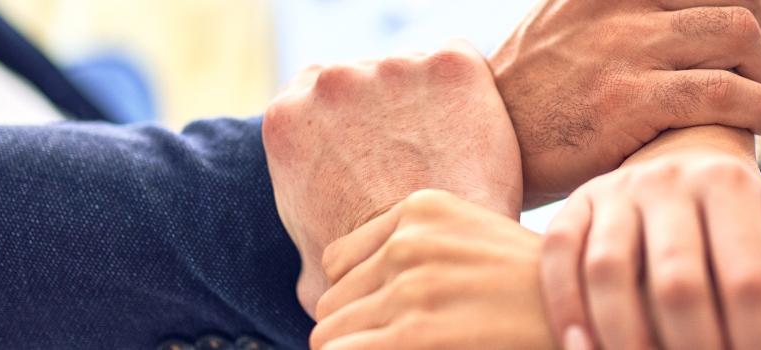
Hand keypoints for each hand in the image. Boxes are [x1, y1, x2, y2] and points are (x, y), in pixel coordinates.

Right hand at [262, 39, 522, 316]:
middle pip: (366, 80)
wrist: (442, 260)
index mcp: (286, 120)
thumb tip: (322, 280)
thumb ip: (311, 249)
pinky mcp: (449, 66)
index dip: (350, 126)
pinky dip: (470, 91)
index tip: (375, 154)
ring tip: (450, 152)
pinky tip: (474, 133)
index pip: (317, 99)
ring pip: (414, 73)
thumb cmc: (378, 278)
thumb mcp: (318, 274)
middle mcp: (332, 82)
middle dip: (388, 112)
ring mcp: (391, 68)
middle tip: (418, 158)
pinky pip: (460, 63)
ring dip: (429, 102)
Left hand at [310, 190, 554, 349]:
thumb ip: (420, 251)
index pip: (338, 261)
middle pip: (332, 299)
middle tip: (409, 340)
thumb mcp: (474, 243)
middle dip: (360, 329)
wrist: (586, 317)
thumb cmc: (535, 294)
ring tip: (413, 347)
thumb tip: (355, 290)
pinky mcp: (413, 333)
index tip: (397, 318)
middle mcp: (410, 239)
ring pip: (330, 333)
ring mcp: (410, 286)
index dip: (361, 297)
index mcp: (422, 208)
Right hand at [491, 0, 760, 207]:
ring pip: (738, 35)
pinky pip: (722, 93)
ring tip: (760, 97)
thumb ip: (618, 8)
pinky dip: (759, 106)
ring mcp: (625, 49)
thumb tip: (676, 9)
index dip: (748, 1)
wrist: (490, 139)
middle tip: (759, 69)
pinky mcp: (629, 101)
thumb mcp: (567, 20)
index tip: (750, 30)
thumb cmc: (536, 90)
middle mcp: (618, 3)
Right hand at [541, 127, 760, 349]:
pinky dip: (565, 307)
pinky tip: (579, 349)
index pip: (749, 279)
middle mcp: (672, 179)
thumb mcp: (758, 232)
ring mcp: (618, 188)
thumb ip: (754, 284)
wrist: (681, 154)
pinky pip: (559, 254)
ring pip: (609, 271)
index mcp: (730, 184)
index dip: (755, 339)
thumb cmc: (729, 221)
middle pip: (677, 281)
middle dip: (691, 348)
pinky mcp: (576, 202)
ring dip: (624, 339)